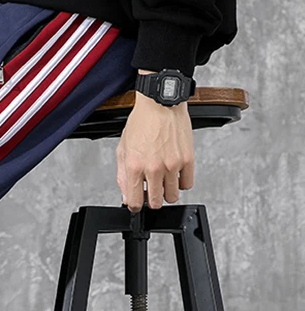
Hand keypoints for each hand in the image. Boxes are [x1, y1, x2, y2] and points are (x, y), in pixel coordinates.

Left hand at [116, 70, 194, 211]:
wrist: (160, 104)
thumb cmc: (141, 123)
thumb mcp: (122, 149)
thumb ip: (122, 176)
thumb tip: (126, 197)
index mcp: (134, 166)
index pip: (135, 201)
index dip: (134, 206)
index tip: (136, 203)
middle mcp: (153, 168)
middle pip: (155, 202)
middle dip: (152, 200)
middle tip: (150, 191)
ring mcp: (172, 165)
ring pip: (172, 196)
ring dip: (167, 192)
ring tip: (163, 180)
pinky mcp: (188, 160)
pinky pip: (187, 184)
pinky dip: (181, 183)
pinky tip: (174, 175)